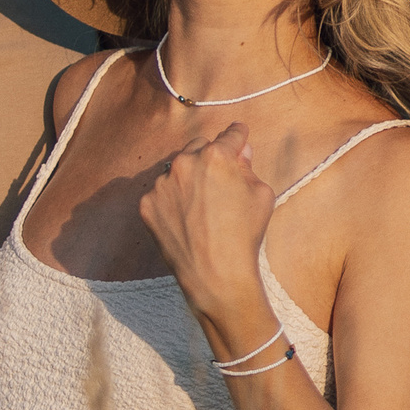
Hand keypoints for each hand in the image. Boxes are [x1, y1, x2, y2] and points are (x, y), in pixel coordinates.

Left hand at [137, 124, 276, 317]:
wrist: (215, 274)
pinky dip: (172, 201)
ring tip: (201, 208)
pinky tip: (186, 219)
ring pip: (177, 170)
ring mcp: (162, 184)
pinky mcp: (147, 204)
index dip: (238, 136)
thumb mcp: (261, 195)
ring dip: (188, 179)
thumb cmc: (244, 235)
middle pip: (199, 147)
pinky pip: (162, 193)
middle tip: (219, 180)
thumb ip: (248, 166)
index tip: (239, 135)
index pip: (231, 135)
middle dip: (210, 158)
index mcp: (216, 156)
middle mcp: (184, 162)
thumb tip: (240, 152)